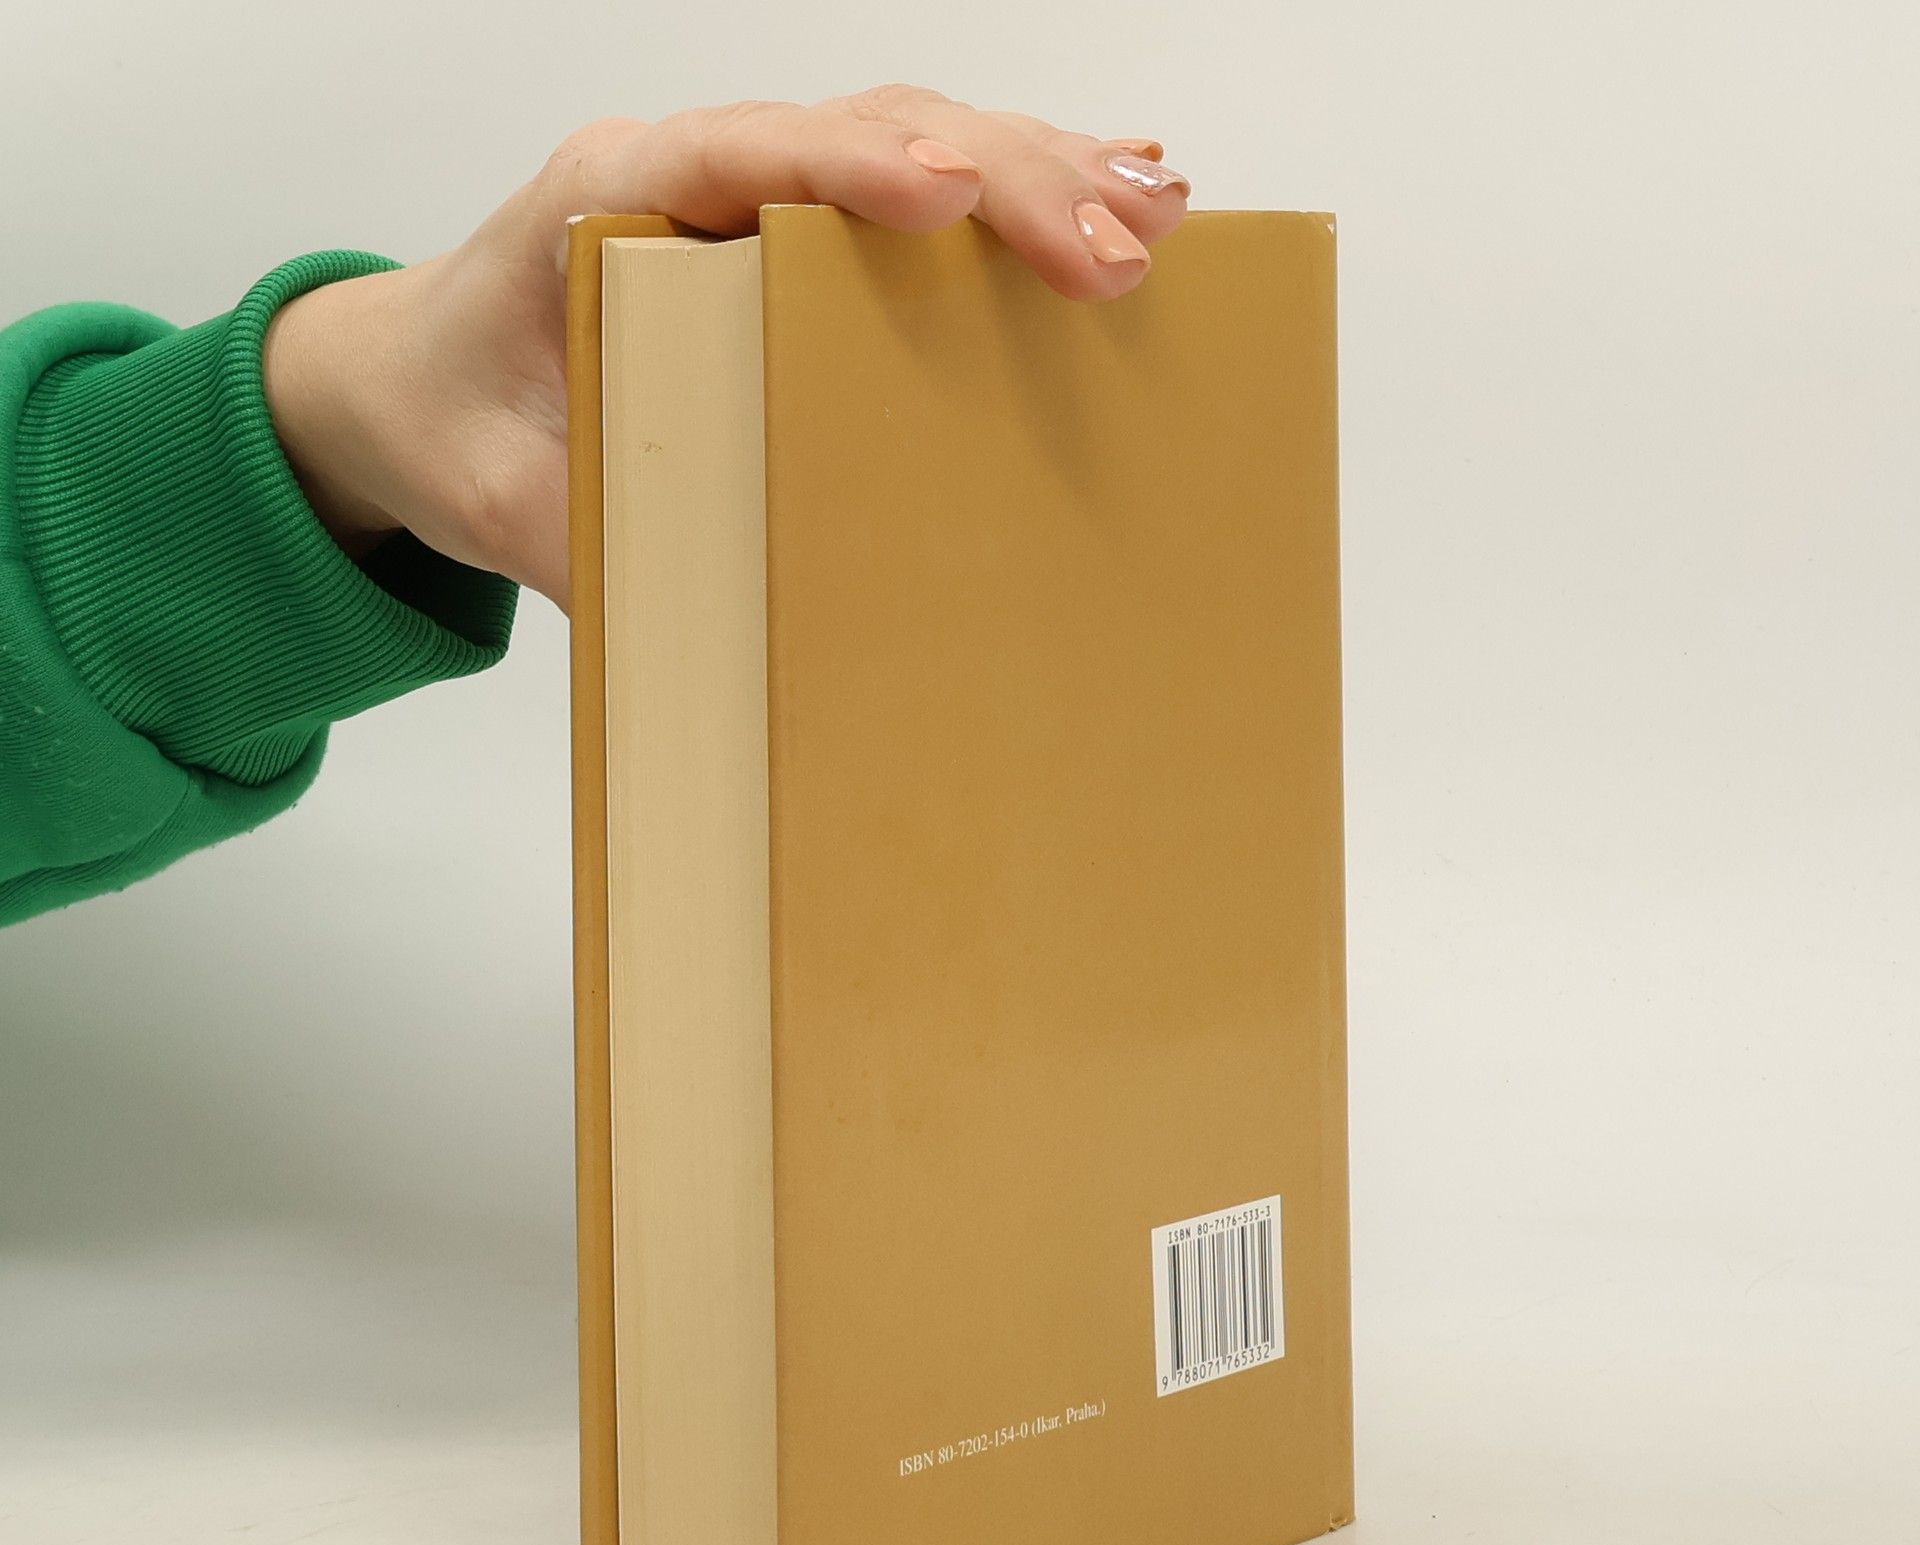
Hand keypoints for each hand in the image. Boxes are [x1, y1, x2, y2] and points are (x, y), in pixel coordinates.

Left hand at [261, 88, 1190, 608]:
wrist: (416, 385)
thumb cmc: (459, 423)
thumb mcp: (502, 504)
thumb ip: (585, 546)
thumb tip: (706, 633)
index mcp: (608, 197)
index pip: (748, 154)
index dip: (858, 167)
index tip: (952, 201)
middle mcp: (694, 168)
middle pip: (872, 131)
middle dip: (1004, 178)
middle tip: (1117, 242)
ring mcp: (756, 189)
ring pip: (919, 137)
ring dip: (1041, 169)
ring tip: (1156, 210)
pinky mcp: (797, 231)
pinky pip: (917, 186)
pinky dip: (1016, 191)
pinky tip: (1110, 197)